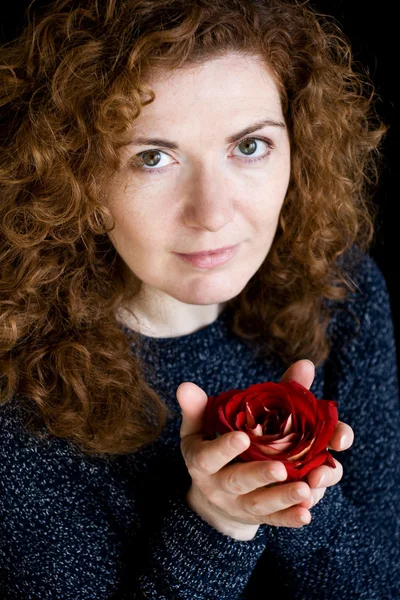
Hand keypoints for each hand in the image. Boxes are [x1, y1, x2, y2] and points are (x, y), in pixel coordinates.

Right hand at [176, 359, 353, 540]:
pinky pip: (274, 520)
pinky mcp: (258, 517)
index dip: (223, 448)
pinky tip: (307, 514)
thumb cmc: (209, 449)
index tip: (242, 437)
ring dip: (282, 497)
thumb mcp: (201, 428)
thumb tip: (186, 385)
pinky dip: (290, 518)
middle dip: (259, 475)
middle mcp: (218, 486)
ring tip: (305, 489)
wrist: (212, 500)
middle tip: (281, 467)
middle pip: (238, 482)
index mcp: (202, 461)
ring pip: (260, 504)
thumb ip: (200, 406)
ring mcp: (238, 504)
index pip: (209, 457)